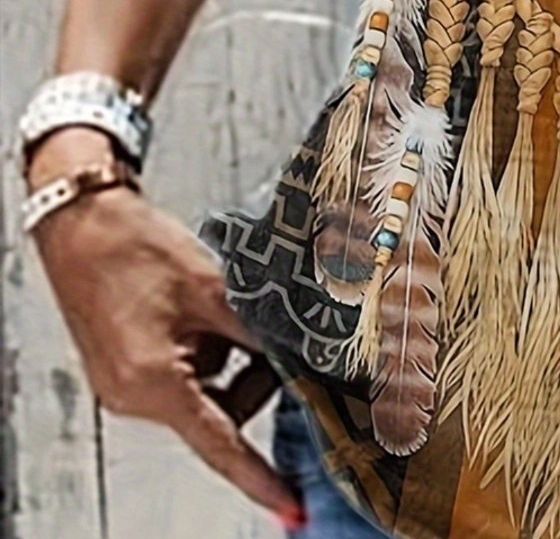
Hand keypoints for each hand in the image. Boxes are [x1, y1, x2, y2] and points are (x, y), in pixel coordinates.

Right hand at [29, 131, 302, 525]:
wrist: (83, 223)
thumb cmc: (138, 250)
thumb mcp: (213, 290)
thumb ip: (259, 332)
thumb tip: (303, 357)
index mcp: (155, 384)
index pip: (221, 443)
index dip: (259, 476)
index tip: (291, 507)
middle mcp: (135, 397)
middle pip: (221, 410)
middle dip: (254, 376)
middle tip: (268, 332)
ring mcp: (127, 385)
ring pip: (208, 390)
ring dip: (231, 358)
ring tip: (224, 306)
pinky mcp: (126, 367)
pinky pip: (187, 374)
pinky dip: (209, 349)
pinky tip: (206, 308)